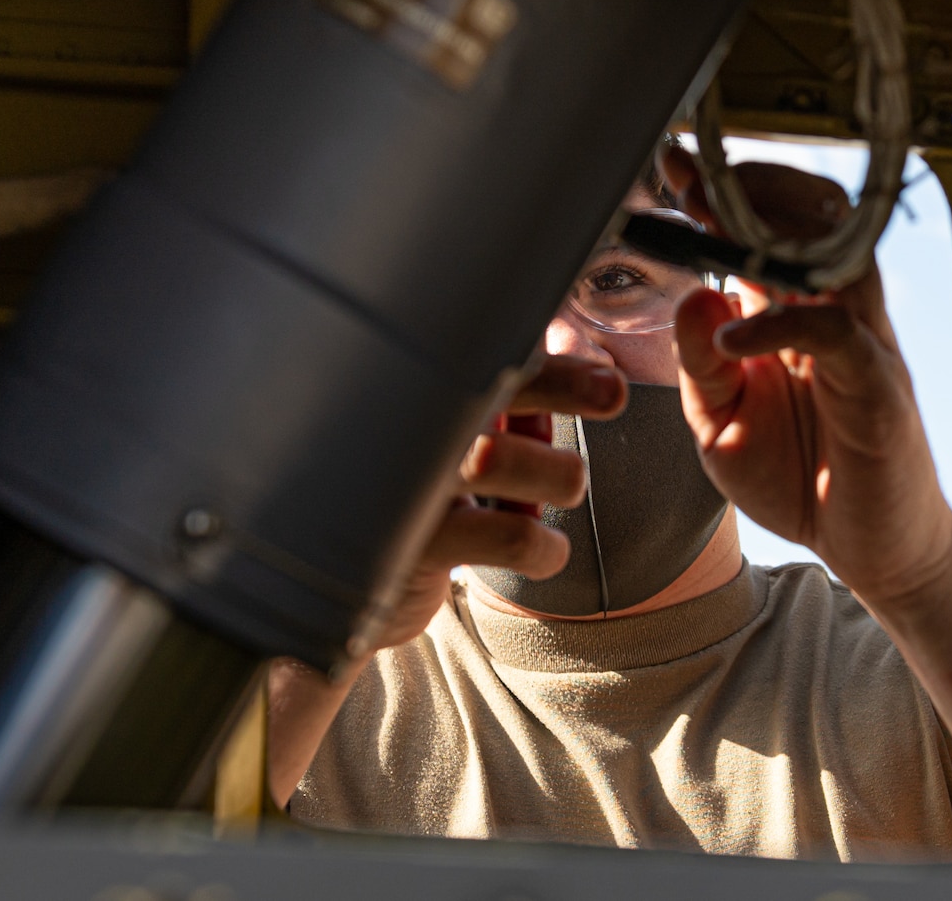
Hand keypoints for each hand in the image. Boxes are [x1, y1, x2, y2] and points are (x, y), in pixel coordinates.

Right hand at [366, 354, 622, 651]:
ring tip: (566, 489)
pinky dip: (545, 545)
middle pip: (486, 389)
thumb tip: (595, 378)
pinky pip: (507, 535)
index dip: (547, 359)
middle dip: (561, 385)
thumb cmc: (415, 506)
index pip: (484, 359)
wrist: (340, 592)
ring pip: (496, 458)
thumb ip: (502, 409)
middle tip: (612, 392)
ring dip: (555, 473)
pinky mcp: (407, 542)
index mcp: (418, 396)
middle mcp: (403, 429)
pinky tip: (548, 552)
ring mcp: (400, 483)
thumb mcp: (453, 450)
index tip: (606, 376)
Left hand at [660, 150, 951, 608]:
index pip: (764, 235)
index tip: (672, 169)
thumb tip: (693, 295)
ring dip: (773, 232)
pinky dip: (781, 325)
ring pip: (835, 256)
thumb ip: (701, 366)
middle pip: (808, 221)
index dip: (720, 198)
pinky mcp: (878, 387)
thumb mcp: (722, 424)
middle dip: (746, 191)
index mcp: (792, 315)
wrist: (872, 550)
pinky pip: (836, 334)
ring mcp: (862, 344)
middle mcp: (833, 315)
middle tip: (689, 177)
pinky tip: (732, 336)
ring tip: (712, 222)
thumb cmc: (801, 479)